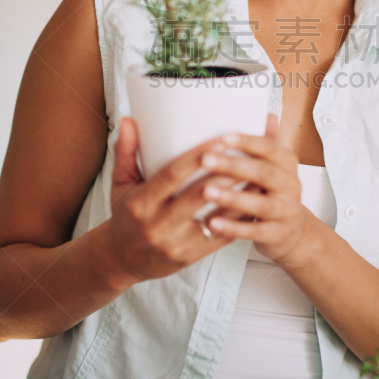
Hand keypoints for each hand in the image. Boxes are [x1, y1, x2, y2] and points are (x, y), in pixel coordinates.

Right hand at [107, 117, 243, 285]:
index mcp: (141, 202)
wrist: (123, 260)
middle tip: (247, 155)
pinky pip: (220, 238)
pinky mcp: (189, 258)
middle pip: (198, 195)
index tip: (220, 140)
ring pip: (215, 218)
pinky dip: (239, 221)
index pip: (173, 174)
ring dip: (239, 197)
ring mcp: (175, 243)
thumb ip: (125, 151)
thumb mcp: (120, 184)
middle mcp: (157, 224)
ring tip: (258, 177)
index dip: (197, 156)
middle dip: (225, 174)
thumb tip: (128, 119)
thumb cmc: (126, 214)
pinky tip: (253, 204)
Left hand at [198, 114, 314, 264]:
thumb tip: (270, 115)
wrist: (294, 232)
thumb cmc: (275, 193)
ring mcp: (287, 211)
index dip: (247, 142)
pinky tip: (213, 222)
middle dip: (234, 166)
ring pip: (260, 203)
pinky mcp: (278, 234)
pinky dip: (234, 227)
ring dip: (232, 196)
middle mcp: (291, 186)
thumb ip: (269, 143)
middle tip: (206, 160)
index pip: (270, 148)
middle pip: (263, 173)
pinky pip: (255, 231)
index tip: (223, 137)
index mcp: (288, 164)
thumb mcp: (275, 167)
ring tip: (207, 191)